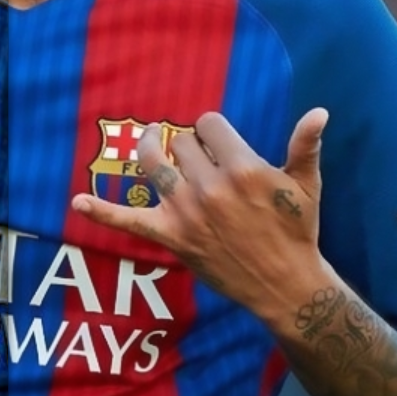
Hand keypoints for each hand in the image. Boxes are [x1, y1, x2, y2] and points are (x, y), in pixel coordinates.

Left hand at [72, 108, 330, 324]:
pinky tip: (77, 203)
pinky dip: (102, 211)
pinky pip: (129, 220)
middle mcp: (211, 187)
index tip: (220, 143)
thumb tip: (319, 112)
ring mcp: (187, 212)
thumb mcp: (306, 186)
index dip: (213, 130)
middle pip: (181, 142)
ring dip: (150, 152)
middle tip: (203, 162)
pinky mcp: (171, 237)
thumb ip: (305, 146)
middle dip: (190, 146)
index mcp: (244, 168)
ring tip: (152, 147)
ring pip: (154, 165)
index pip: (209, 124)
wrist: (285, 283)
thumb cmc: (297, 230)